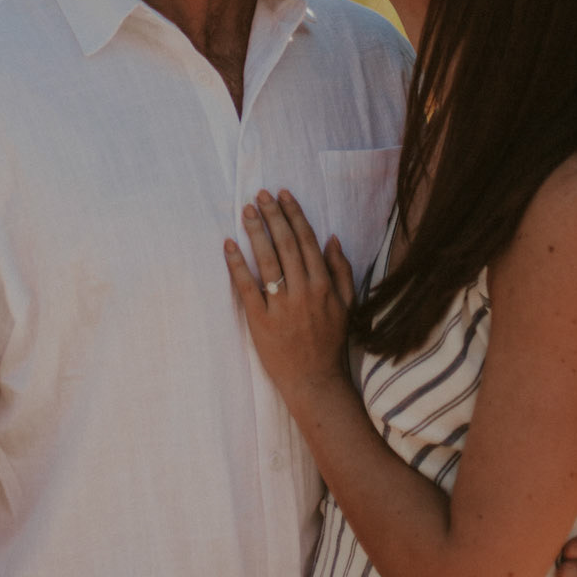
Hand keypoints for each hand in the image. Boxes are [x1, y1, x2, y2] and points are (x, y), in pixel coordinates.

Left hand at [225, 191, 355, 406]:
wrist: (315, 381)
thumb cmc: (330, 341)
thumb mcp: (348, 305)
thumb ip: (342, 271)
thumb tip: (332, 238)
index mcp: (324, 285)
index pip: (307, 241)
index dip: (294, 215)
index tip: (283, 195)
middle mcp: (304, 292)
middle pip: (286, 245)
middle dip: (273, 216)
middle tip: (260, 195)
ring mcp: (282, 307)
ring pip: (267, 261)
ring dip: (256, 232)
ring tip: (247, 211)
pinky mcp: (261, 322)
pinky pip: (246, 288)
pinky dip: (237, 265)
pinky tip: (228, 245)